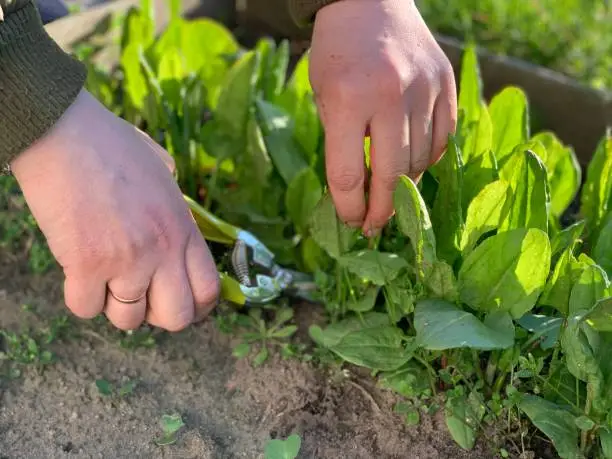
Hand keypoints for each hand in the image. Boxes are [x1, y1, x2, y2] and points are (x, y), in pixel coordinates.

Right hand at [10, 90, 219, 330]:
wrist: (65, 134)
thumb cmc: (112, 146)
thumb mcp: (163, 173)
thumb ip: (174, 207)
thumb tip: (175, 225)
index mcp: (183, 229)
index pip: (208, 290)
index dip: (198, 309)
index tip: (185, 309)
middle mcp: (163, 251)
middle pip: (176, 317)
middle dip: (158, 316)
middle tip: (141, 299)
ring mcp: (127, 261)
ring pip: (129, 320)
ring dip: (115, 307)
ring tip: (105, 281)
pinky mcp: (86, 265)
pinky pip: (86, 308)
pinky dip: (80, 297)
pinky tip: (77, 273)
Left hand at [309, 0, 456, 234]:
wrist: (369, 0)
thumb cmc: (336, 52)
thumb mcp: (322, 96)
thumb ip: (339, 143)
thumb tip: (357, 193)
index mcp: (348, 99)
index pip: (348, 174)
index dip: (349, 207)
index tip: (351, 222)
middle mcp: (391, 95)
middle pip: (391, 175)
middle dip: (382, 210)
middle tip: (375, 226)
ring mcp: (424, 88)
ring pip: (420, 161)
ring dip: (404, 186)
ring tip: (391, 196)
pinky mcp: (447, 84)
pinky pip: (442, 139)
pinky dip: (427, 159)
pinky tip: (412, 165)